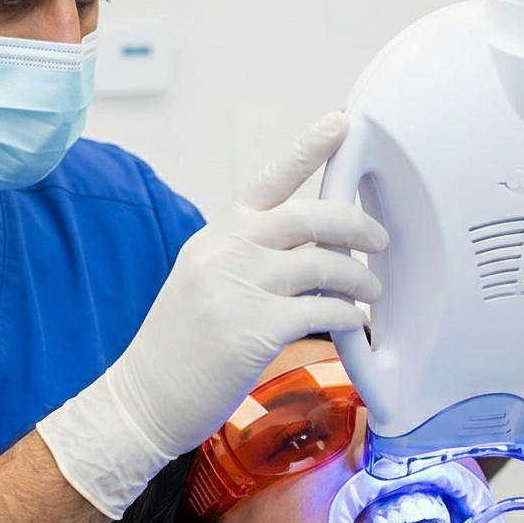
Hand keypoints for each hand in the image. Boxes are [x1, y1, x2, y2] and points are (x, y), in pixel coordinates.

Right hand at [38, 112, 387, 518]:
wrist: (143, 399)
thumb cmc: (180, 346)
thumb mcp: (204, 281)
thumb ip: (246, 255)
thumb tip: (309, 249)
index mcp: (215, 235)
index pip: (268, 180)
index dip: (309, 148)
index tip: (343, 123)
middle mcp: (226, 252)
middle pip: (309, 216)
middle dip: (355, 223)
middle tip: (380, 237)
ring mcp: (239, 289)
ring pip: (323, 265)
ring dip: (359, 277)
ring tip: (371, 290)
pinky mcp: (254, 330)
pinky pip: (322, 312)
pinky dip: (349, 316)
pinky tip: (357, 323)